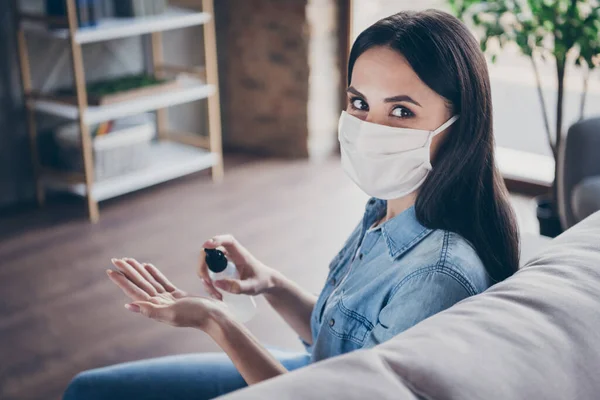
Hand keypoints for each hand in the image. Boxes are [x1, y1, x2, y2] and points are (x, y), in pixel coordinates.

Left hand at [107, 258, 231, 333]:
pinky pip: (162, 282)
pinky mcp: (177, 296)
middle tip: (115, 260)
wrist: (215, 317)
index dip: (122, 281)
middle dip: (127, 272)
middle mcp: (159, 304)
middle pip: (140, 284)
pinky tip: (147, 266)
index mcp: (156, 308)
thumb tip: (129, 305)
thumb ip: (151, 311)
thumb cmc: (196, 316)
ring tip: (128, 261)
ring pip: (149, 282)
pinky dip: (154, 274)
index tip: (111, 270)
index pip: (135, 291)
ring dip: (138, 271)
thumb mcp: (172, 314)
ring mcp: (168, 300)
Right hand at [199, 235, 280, 299]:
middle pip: (209, 252)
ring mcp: (224, 261)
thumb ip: (237, 286)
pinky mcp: (221, 268)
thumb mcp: (252, 287)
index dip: (217, 240)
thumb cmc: (261, 282)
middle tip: (207, 283)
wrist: (265, 283)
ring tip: (216, 294)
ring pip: (206, 263)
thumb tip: (216, 283)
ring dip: (205, 278)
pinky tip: (217, 295)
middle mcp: (230, 254)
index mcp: (240, 254)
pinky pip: (208, 272)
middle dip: (203, 267)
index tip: (207, 245)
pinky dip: (208, 283)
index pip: (228, 241)